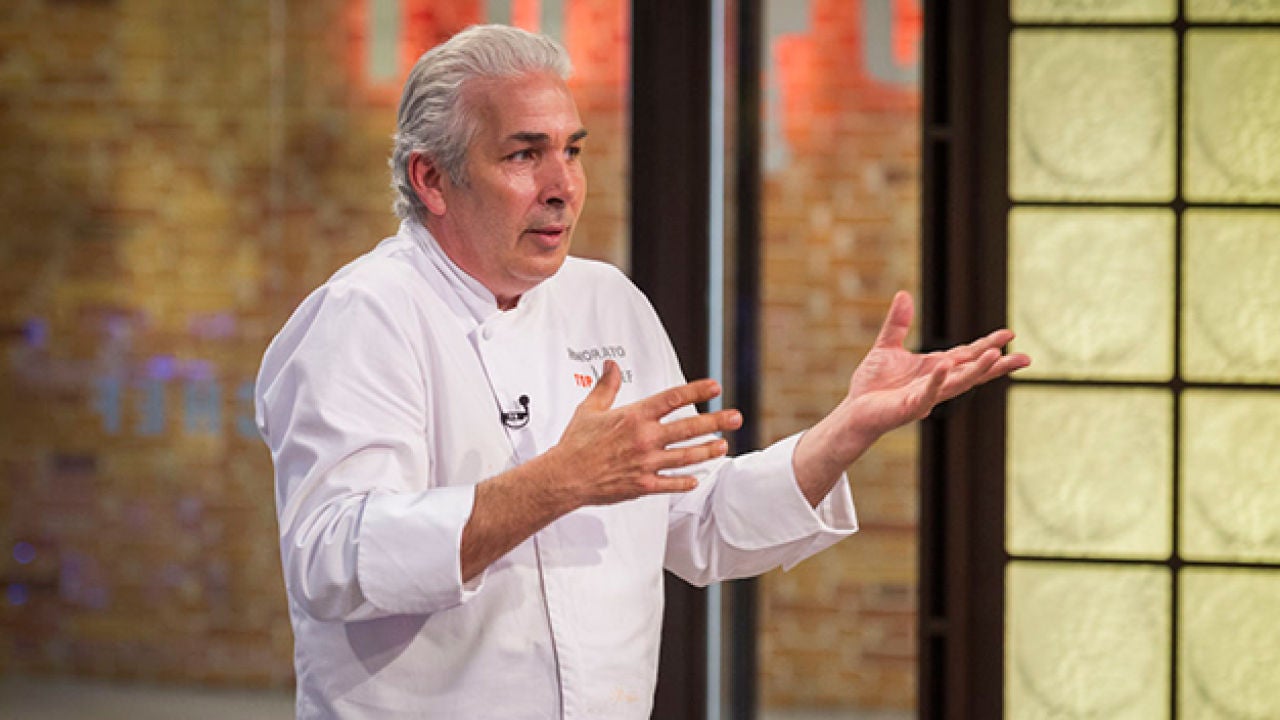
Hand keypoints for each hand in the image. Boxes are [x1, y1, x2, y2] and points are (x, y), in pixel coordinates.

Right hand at [546, 359, 742, 508]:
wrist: (565, 476)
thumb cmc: (576, 444)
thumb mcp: (590, 408)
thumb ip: (606, 386)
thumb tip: (611, 365)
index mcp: (635, 417)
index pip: (673, 399)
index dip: (697, 390)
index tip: (714, 387)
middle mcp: (645, 439)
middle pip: (689, 428)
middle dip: (716, 421)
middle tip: (735, 417)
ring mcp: (647, 463)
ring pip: (686, 456)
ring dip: (708, 451)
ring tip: (723, 446)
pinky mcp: (643, 485)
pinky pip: (670, 483)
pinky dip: (685, 482)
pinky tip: (696, 479)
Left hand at [841, 290, 1029, 441]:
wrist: (855, 409)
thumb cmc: (873, 383)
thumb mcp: (886, 346)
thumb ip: (898, 323)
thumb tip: (904, 294)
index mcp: (936, 367)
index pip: (967, 354)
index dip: (987, 344)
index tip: (1010, 334)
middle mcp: (937, 382)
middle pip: (972, 371)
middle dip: (998, 364)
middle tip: (1025, 357)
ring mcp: (927, 395)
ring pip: (958, 383)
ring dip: (978, 371)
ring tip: (997, 357)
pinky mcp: (911, 406)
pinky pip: (927, 393)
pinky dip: (937, 381)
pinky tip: (946, 366)